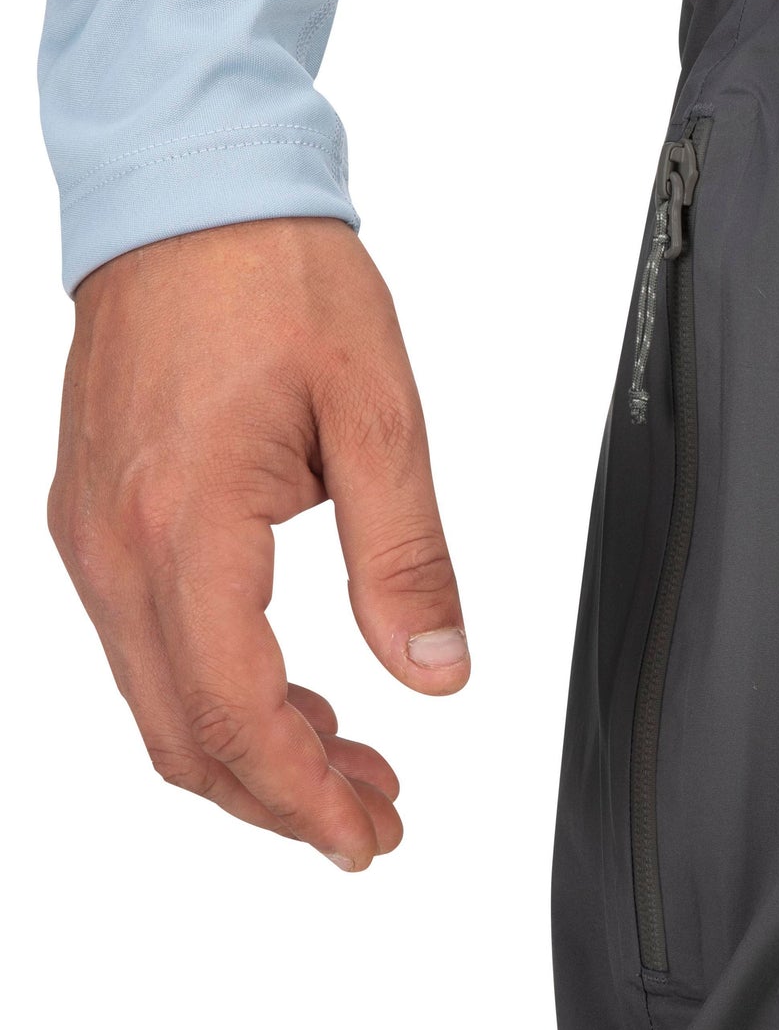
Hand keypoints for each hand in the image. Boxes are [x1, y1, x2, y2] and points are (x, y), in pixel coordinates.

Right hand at [48, 218, 468, 869]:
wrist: (188, 196)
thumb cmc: (279, 281)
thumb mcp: (378, 413)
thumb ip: (406, 555)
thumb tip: (435, 674)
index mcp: (184, 523)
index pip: (236, 713)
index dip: (305, 796)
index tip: (370, 833)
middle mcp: (114, 546)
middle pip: (184, 734)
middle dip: (281, 797)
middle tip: (375, 818)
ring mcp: (91, 536)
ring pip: (158, 699)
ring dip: (251, 752)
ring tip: (352, 765)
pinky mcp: (97, 518)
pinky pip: (146, 644)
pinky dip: (216, 692)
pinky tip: (291, 692)